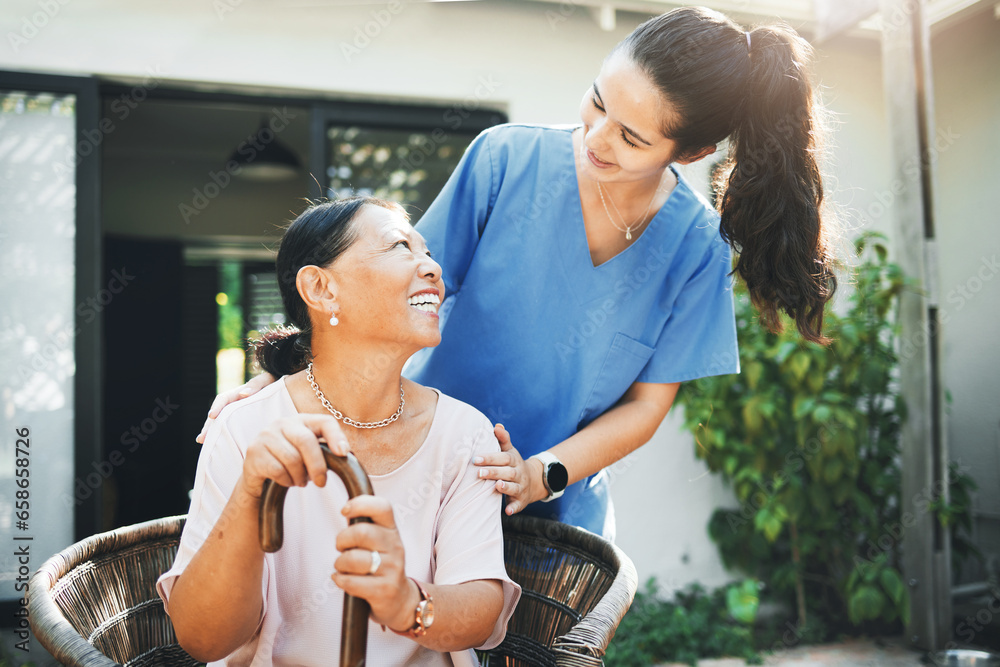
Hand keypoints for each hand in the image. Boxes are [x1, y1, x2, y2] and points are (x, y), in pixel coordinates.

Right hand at [197, 373, 277, 443]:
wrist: (282, 389)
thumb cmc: (273, 383)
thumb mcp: (266, 380)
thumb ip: (256, 385)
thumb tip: (243, 394)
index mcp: (238, 393)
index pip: (224, 399)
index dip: (217, 407)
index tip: (211, 416)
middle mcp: (234, 404)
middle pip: (218, 414)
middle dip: (209, 426)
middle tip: (201, 438)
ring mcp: (237, 414)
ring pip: (222, 423)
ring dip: (212, 432)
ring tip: (203, 442)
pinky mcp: (243, 422)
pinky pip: (231, 429)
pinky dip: (224, 436)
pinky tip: (219, 447)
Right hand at [240, 414, 349, 498]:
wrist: (258, 475)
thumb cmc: (290, 462)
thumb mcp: (308, 453)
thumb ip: (326, 450)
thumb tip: (346, 454)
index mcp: (302, 420)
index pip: (324, 422)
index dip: (336, 436)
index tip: (344, 453)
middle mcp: (283, 423)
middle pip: (306, 441)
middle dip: (317, 465)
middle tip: (321, 483)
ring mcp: (266, 435)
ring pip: (292, 458)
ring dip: (299, 476)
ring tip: (300, 481)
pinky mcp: (254, 452)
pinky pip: (277, 470)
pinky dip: (286, 480)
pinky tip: (286, 481)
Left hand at [332, 496, 418, 632]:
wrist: (401, 600)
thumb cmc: (381, 566)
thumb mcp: (379, 542)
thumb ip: (365, 526)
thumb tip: (347, 510)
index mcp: (392, 531)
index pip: (382, 507)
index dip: (361, 504)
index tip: (345, 511)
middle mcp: (395, 547)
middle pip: (361, 532)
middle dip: (342, 540)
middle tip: (342, 548)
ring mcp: (392, 569)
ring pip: (354, 559)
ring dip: (339, 564)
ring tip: (342, 567)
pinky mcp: (384, 590)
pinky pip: (351, 582)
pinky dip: (340, 580)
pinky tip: (342, 580)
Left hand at [473, 424, 544, 515]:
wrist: (533, 480)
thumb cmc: (513, 464)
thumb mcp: (510, 451)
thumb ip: (503, 439)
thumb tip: (497, 426)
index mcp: (513, 460)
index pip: (503, 458)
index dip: (490, 458)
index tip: (475, 458)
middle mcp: (518, 473)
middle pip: (507, 472)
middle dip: (493, 472)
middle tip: (478, 473)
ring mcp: (521, 487)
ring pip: (514, 487)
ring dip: (505, 488)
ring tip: (496, 486)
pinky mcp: (521, 500)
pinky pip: (518, 505)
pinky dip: (514, 508)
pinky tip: (508, 511)